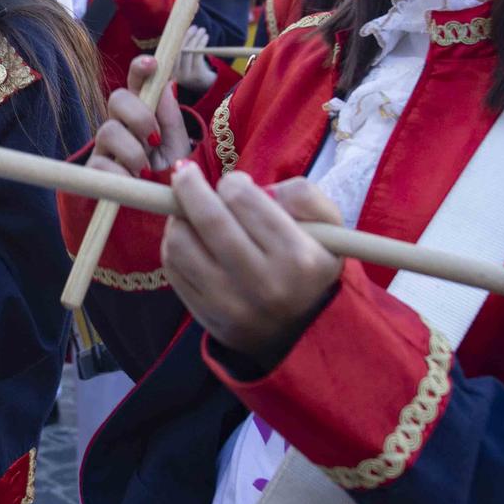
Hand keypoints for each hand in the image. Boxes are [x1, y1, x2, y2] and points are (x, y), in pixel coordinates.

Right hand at [87, 53, 190, 176]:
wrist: (157, 210)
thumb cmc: (169, 174)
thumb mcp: (178, 148)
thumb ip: (171, 118)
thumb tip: (166, 83)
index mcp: (143, 114)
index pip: (137, 83)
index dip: (140, 68)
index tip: (152, 64)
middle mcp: (121, 125)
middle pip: (116, 99)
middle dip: (137, 114)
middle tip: (154, 138)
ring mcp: (105, 147)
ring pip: (107, 130)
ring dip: (131, 150)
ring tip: (145, 170)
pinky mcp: (94, 170)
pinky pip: (99, 163)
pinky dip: (118, 172)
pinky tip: (131, 181)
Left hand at [164, 170, 344, 367]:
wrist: (302, 330)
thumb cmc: (310, 265)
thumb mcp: (329, 227)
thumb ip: (305, 195)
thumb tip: (261, 189)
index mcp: (298, 257)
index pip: (244, 200)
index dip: (232, 181)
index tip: (235, 183)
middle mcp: (264, 284)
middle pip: (209, 219)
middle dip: (188, 186)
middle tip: (185, 173)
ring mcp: (231, 305)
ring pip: (182, 244)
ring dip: (177, 217)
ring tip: (187, 209)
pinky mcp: (207, 316)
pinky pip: (174, 269)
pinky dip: (174, 243)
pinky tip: (187, 235)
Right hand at [170, 24, 216, 94]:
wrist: (206, 86)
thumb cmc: (193, 69)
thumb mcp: (182, 62)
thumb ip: (178, 50)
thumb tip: (178, 28)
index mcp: (167, 70)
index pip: (169, 51)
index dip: (175, 39)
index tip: (180, 28)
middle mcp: (174, 74)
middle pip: (178, 51)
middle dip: (187, 37)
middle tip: (194, 27)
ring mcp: (185, 76)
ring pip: (188, 52)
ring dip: (196, 38)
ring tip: (202, 30)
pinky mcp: (196, 76)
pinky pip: (197, 55)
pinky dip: (201, 44)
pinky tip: (206, 37)